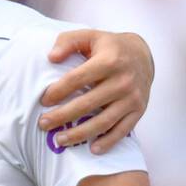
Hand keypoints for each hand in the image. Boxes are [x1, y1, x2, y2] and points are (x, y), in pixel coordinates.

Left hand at [40, 30, 152, 153]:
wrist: (142, 54)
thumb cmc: (108, 47)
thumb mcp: (89, 36)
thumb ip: (67, 42)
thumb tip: (51, 57)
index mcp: (109, 61)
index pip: (77, 79)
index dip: (58, 91)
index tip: (43, 100)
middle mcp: (123, 80)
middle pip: (87, 104)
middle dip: (62, 116)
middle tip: (43, 124)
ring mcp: (133, 97)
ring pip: (104, 121)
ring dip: (80, 134)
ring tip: (59, 140)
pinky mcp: (139, 109)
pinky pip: (123, 129)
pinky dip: (108, 141)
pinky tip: (92, 149)